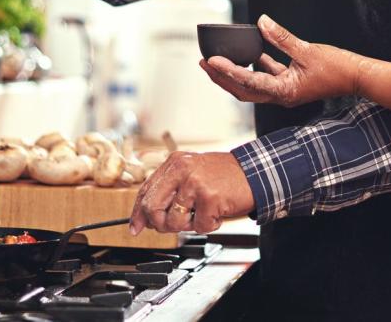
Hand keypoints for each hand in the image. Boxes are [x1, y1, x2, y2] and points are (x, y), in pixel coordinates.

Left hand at [129, 151, 253, 234]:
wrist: (255, 172)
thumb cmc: (225, 176)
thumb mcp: (193, 173)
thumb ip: (171, 190)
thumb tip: (147, 217)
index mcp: (175, 163)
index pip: (145, 190)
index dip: (138, 213)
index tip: (135, 227)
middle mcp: (181, 170)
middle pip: (152, 207)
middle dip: (159, 224)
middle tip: (171, 226)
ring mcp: (195, 183)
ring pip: (174, 222)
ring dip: (188, 226)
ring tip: (201, 214)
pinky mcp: (209, 198)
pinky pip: (199, 227)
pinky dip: (209, 226)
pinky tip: (217, 213)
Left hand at [199, 15, 367, 107]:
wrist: (358, 77)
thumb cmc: (337, 68)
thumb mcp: (307, 50)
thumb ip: (281, 37)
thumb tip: (261, 22)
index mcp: (284, 92)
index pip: (248, 82)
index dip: (227, 71)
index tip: (210, 61)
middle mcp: (281, 96)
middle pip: (243, 90)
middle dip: (222, 77)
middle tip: (204, 63)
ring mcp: (286, 91)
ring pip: (252, 85)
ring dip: (234, 73)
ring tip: (217, 60)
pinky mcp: (291, 83)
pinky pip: (267, 76)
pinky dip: (255, 66)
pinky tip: (248, 53)